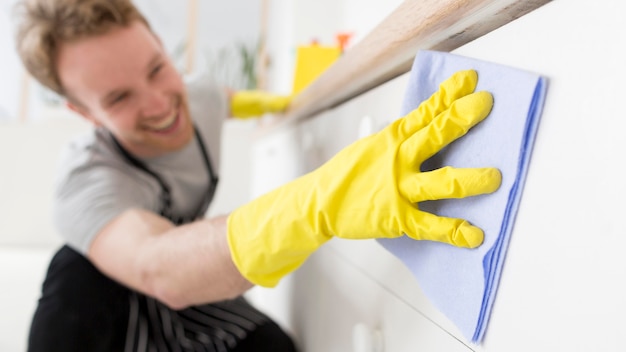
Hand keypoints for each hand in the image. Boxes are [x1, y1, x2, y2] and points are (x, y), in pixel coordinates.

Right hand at [227, 70, 501, 286]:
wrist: (320, 202)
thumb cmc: (350, 172)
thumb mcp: (374, 145)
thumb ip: (402, 136)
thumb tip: (432, 120)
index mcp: (392, 138)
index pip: (425, 112)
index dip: (449, 94)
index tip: (471, 80)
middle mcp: (397, 159)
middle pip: (433, 135)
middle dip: (460, 118)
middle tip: (484, 105)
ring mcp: (398, 189)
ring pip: (439, 182)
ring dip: (468, 179)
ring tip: (494, 178)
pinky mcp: (397, 218)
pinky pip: (430, 225)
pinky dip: (453, 231)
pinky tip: (474, 234)